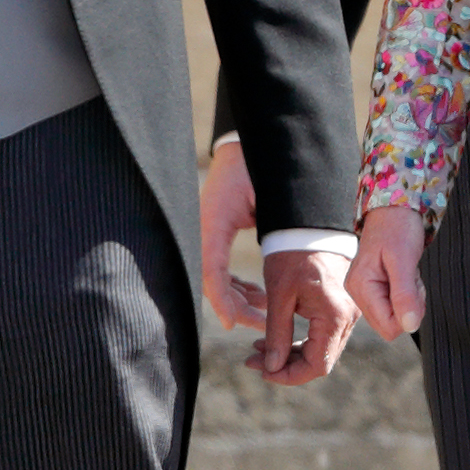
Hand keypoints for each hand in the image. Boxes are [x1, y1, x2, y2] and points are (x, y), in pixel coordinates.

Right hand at [200, 141, 266, 330]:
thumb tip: (263, 283)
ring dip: (240, 297)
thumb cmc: (248, 171)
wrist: (244, 146)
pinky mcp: (216, 236)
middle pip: (216, 285)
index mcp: (209, 227)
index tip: (235, 324)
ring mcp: (209, 236)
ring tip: (265, 309)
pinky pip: (223, 270)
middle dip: (238, 306)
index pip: (211, 277)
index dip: (223, 302)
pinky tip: (259, 294)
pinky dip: (239, 285)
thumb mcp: (255, 204)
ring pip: (221, 281)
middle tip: (263, 323)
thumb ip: (254, 243)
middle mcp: (205, 235)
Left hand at [246, 249, 359, 385]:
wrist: (308, 223)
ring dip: (290, 354)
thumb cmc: (291, 253)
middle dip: (285, 366)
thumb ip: (276, 334)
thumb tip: (271, 367)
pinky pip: (324, 333)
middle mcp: (348, 317)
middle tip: (252, 360)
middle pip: (320, 361)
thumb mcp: (279, 295)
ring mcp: (349, 312)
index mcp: (334, 316)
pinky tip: (275, 336)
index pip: (316, 365)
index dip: (288, 375)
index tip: (261, 371)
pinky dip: (300, 340)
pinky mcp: (342, 305)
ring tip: (258, 348)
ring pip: (321, 348)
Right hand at [347, 205, 426, 340]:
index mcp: (361, 287)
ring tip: (406, 272)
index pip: (389, 327)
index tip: (411, 285)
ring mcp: (364, 291)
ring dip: (408, 297)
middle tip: (409, 277)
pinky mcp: (372, 289)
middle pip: (391, 324)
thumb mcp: (404, 260)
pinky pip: (394, 304)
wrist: (393, 209)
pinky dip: (405, 292)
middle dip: (408, 305)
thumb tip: (410, 326)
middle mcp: (358, 293)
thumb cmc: (397, 228)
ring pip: (395, 316)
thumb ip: (405, 295)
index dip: (409, 313)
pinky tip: (403, 273)